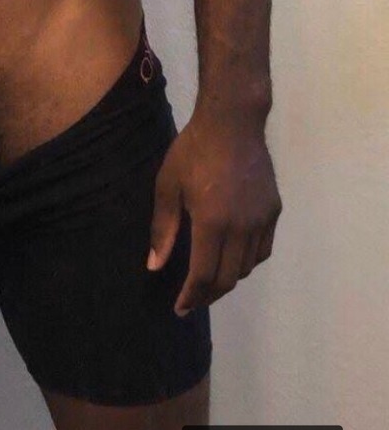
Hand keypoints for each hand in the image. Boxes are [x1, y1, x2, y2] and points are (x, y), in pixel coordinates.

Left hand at [146, 107, 281, 314]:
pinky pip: (262, 249)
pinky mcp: (274, 210)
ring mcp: (262, 220)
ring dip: (228, 278)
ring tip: (210, 280)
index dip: (191, 296)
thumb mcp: (168, 185)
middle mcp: (242, 228)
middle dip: (208, 295)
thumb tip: (155, 266)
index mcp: (212, 222)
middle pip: (228, 278)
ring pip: (247, 266)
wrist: (233, 121)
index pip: (204, 276)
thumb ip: (162, 229)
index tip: (180, 308)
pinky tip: (233, 257)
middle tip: (192, 300)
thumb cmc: (193, 149)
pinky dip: (247, 261)